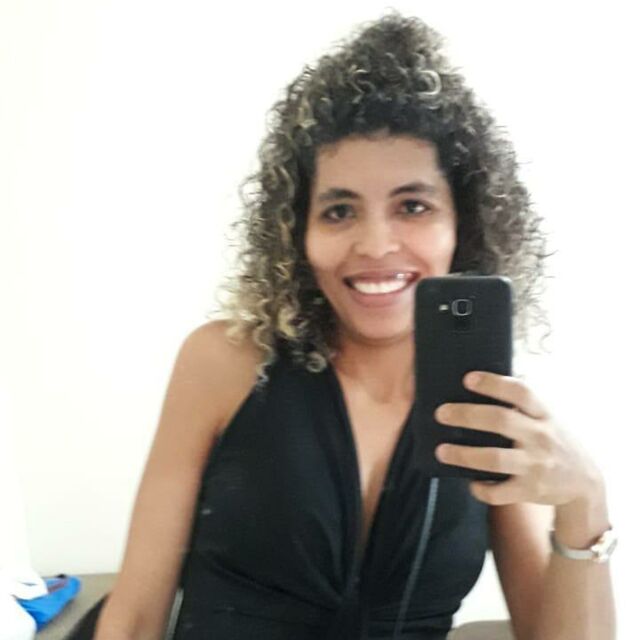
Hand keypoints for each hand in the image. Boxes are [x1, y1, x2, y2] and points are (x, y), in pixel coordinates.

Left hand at [433, 371, 601, 505]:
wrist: (585, 482)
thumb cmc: (554, 441)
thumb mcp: (547, 418)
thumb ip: (521, 406)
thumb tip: (476, 389)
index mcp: (544, 414)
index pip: (520, 392)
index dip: (494, 384)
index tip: (468, 379)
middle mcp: (541, 437)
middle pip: (501, 421)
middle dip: (467, 416)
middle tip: (441, 413)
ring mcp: (536, 465)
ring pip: (495, 459)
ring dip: (464, 455)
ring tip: (441, 450)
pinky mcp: (530, 491)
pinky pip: (499, 492)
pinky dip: (481, 489)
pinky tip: (469, 482)